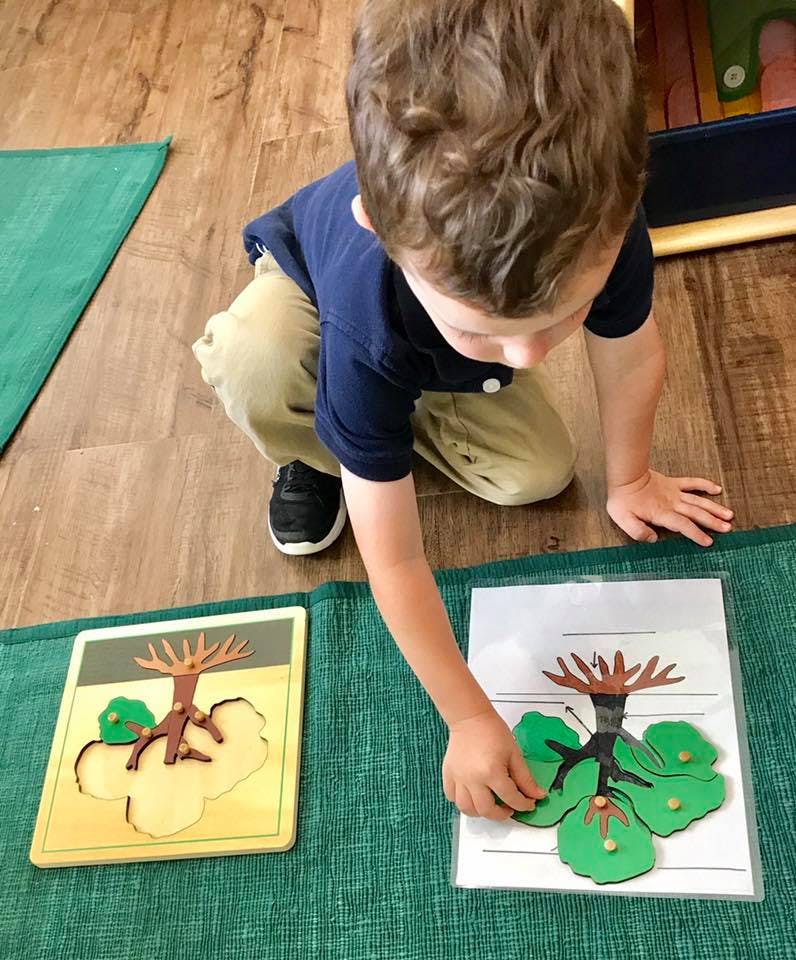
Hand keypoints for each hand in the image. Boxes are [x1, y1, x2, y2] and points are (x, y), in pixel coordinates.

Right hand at [442, 710, 545, 820]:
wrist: (470, 717)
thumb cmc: (492, 730)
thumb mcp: (514, 753)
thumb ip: (525, 778)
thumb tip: (537, 794)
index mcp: (491, 772)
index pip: (511, 798)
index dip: (524, 804)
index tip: (529, 803)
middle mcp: (473, 779)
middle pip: (487, 810)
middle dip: (502, 814)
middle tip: (509, 808)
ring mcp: (459, 778)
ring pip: (467, 808)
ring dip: (480, 812)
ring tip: (490, 804)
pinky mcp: (449, 774)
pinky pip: (452, 796)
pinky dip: (462, 801)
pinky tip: (472, 795)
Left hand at [607, 470, 732, 546]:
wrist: (624, 476)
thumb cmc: (623, 499)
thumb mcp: (624, 520)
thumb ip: (639, 532)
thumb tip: (653, 540)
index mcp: (662, 513)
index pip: (683, 525)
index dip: (696, 534)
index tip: (708, 542)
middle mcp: (672, 503)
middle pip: (696, 514)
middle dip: (713, 522)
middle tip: (727, 528)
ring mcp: (674, 492)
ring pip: (698, 501)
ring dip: (714, 508)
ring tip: (728, 515)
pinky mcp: (673, 483)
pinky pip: (692, 483)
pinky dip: (705, 485)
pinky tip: (717, 489)